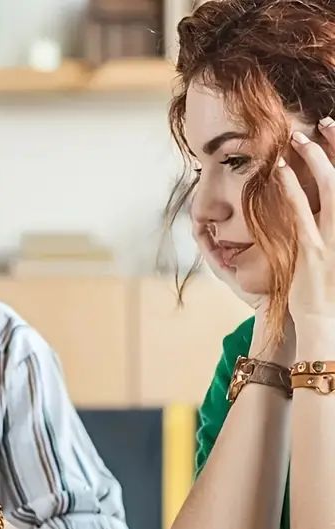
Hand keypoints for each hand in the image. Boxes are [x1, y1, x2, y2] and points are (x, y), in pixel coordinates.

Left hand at [283, 122, 334, 334]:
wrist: (328, 327)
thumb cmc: (333, 295)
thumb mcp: (333, 257)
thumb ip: (329, 225)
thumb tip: (323, 205)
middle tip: (325, 122)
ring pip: (329, 186)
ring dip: (314, 157)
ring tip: (299, 137)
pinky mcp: (312, 251)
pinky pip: (299, 211)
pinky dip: (289, 188)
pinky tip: (278, 170)